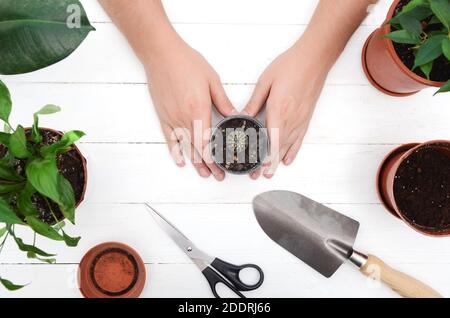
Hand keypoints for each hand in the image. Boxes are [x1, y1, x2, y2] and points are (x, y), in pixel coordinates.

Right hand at [144, 39, 237, 180]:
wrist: (161, 54)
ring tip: (203, 174)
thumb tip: (235, 115)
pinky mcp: (163, 116)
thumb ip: (223, 101)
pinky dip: (175, 152)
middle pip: (197, 149)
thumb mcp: (212, 80)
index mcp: (199, 110)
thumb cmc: (186, 63)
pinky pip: (169, 139)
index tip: (222, 168)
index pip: (207, 143)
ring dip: (194, 163)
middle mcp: (184, 119)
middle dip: (208, 165)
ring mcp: (171, 119)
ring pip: (184, 148)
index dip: (215, 159)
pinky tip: (180, 161)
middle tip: (218, 176)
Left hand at [243, 38, 331, 178]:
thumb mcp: (266, 82)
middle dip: (267, 164)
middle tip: (256, 176)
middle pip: (278, 148)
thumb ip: (254, 102)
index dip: (264, 157)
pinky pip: (299, 139)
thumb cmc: (290, 66)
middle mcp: (291, 119)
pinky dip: (292, 151)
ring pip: (288, 146)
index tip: (257, 169)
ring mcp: (300, 120)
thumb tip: (242, 115)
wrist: (314, 58)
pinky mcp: (306, 118)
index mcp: (278, 110)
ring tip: (269, 174)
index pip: (270, 140)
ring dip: (277, 161)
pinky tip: (286, 160)